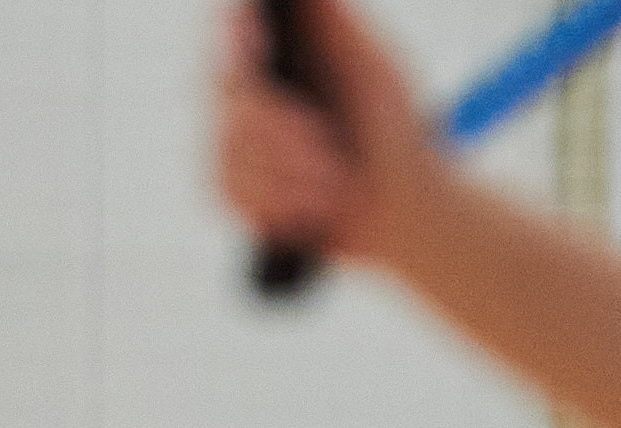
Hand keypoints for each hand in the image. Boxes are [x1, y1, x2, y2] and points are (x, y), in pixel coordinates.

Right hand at [215, 0, 442, 270]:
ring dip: (290, 173)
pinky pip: (232, 195)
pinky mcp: (224, 194)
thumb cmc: (390, 133)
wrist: (396, 208)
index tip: (257, 41)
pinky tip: (312, 206)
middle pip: (231, 105)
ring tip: (334, 180)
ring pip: (231, 154)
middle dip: (283, 132)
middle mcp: (241, 103)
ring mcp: (226, 149)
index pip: (233, 41)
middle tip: (326, 146)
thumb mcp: (372, 69)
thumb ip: (335, 26)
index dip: (236, 40)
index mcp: (274, 64)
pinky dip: (279, 203)